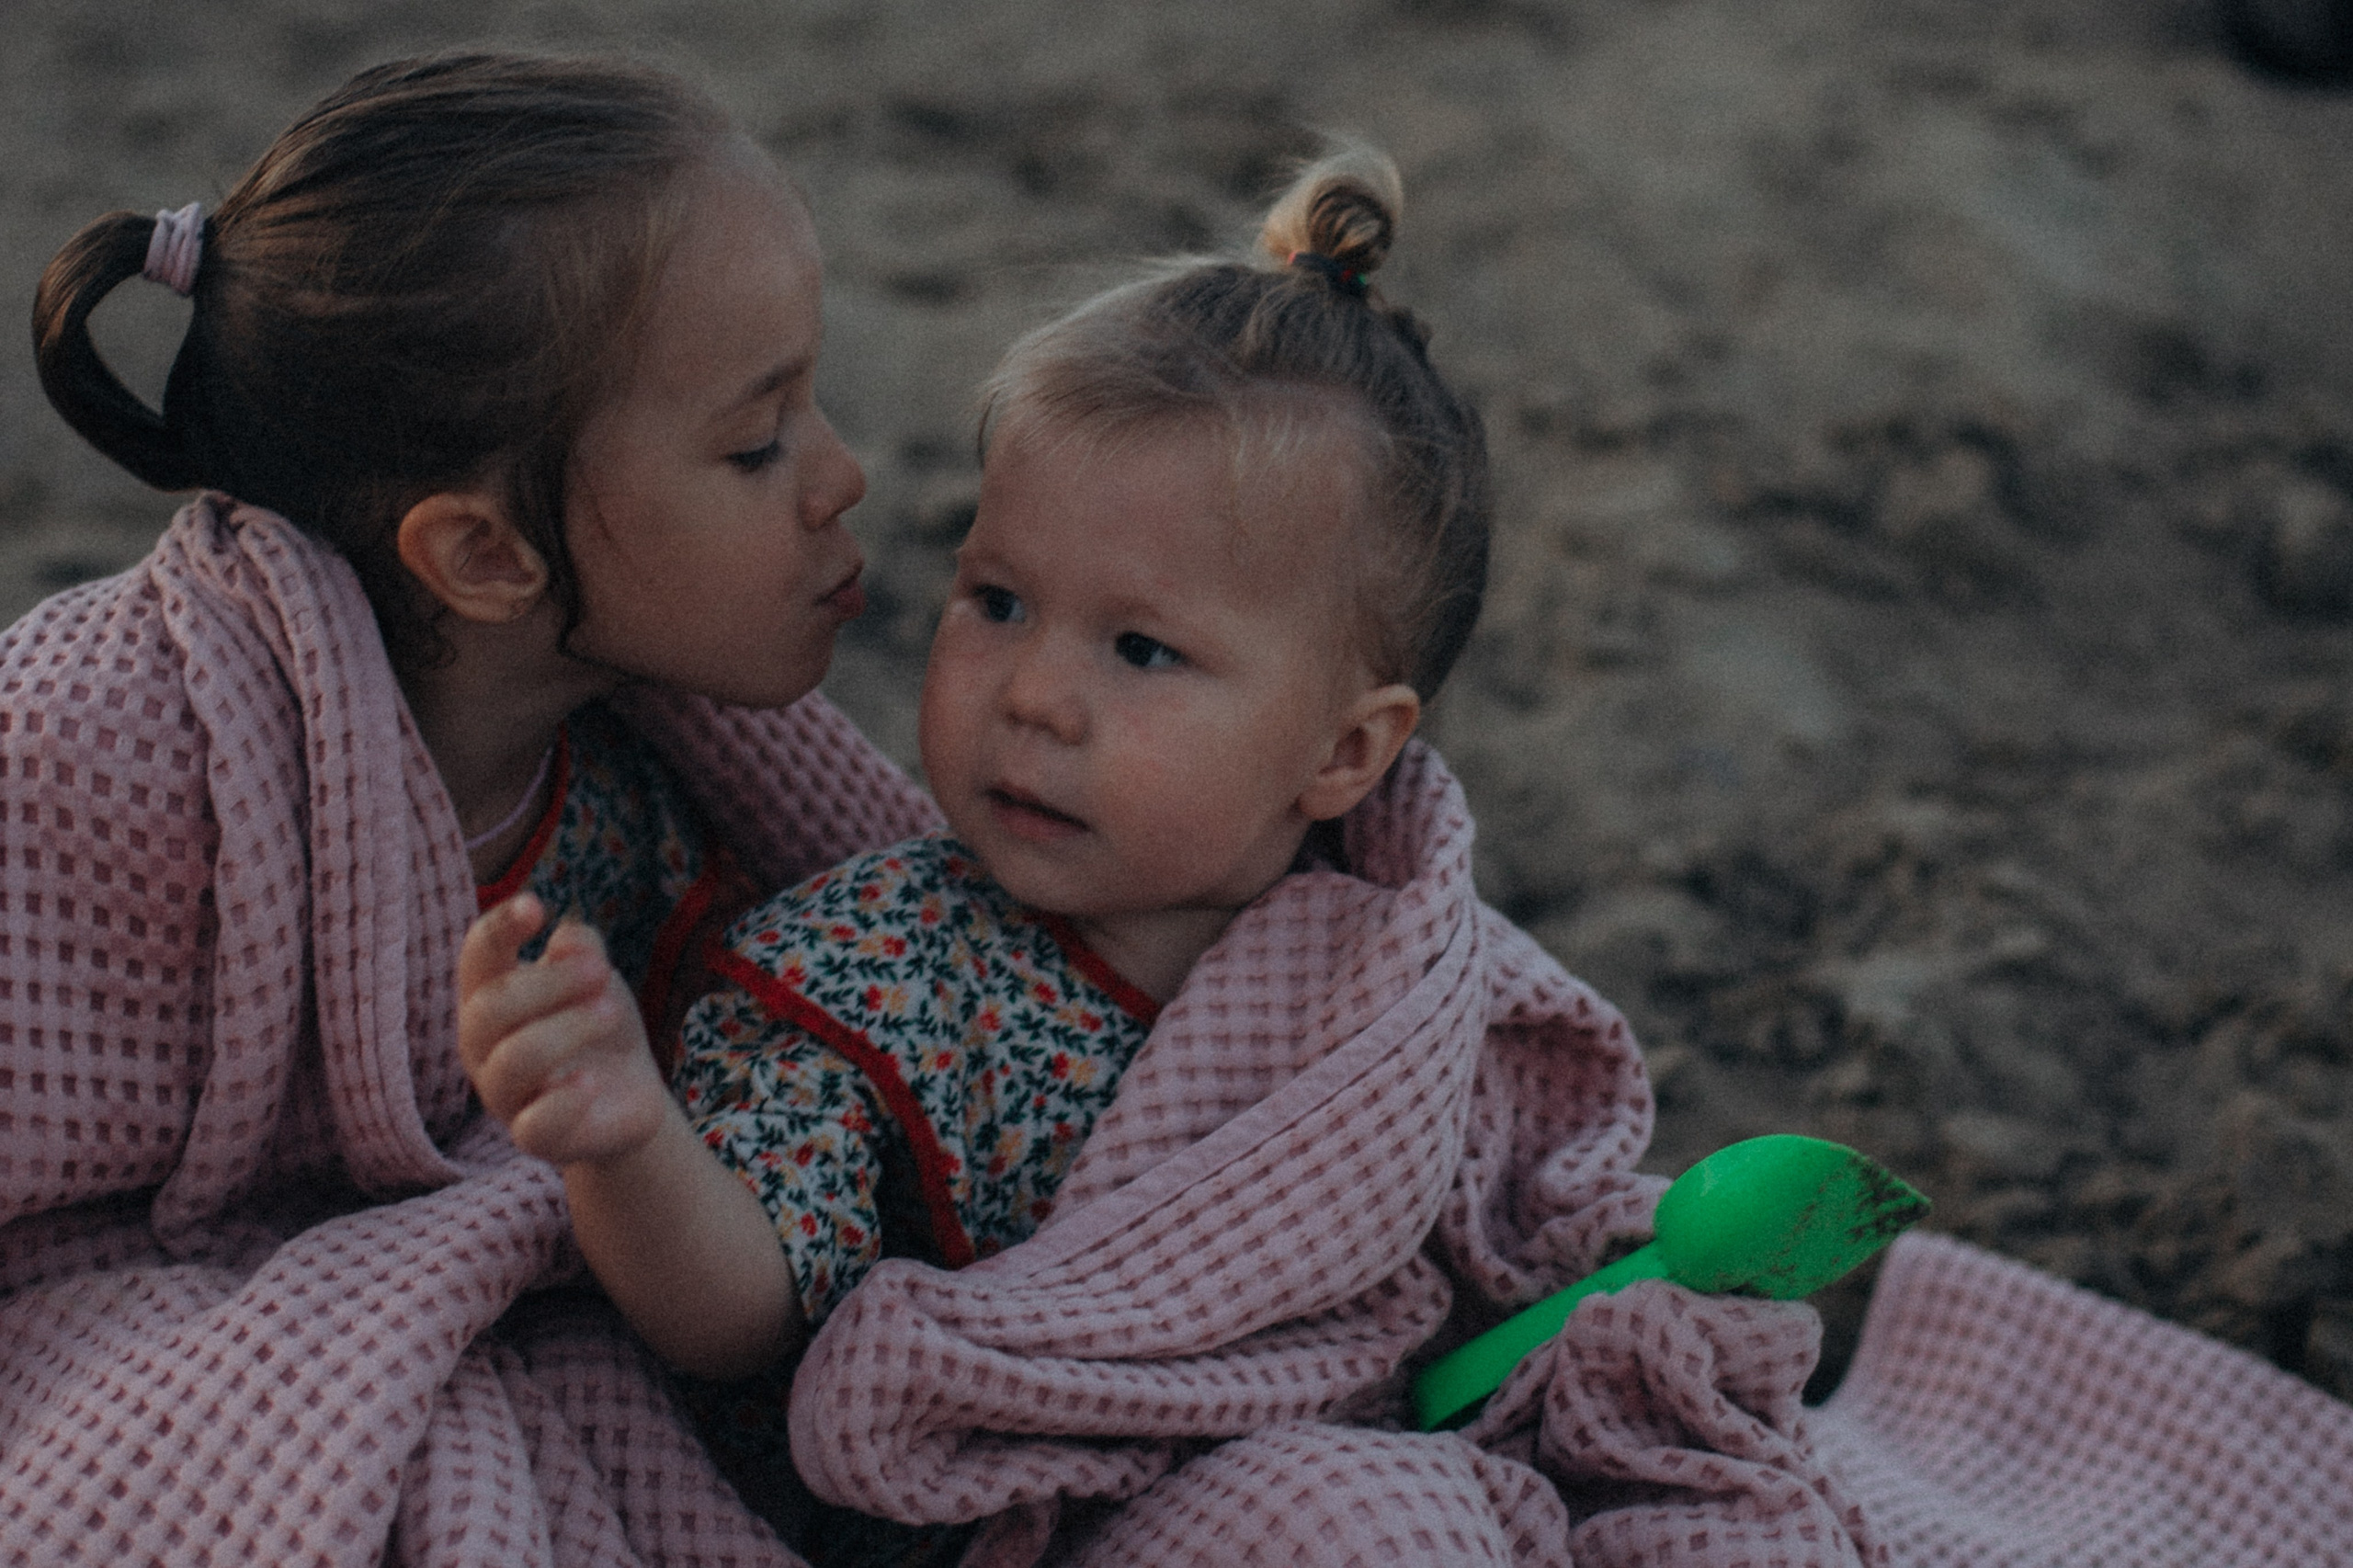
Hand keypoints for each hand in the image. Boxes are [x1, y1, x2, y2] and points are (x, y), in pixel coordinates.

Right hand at [458, 893, 668, 1167]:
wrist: (628, 1095)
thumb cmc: (598, 1024)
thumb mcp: (598, 977)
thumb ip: (581, 950)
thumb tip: (566, 939)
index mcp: (489, 998)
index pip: (477, 958)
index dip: (498, 929)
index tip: (535, 907)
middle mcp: (483, 1048)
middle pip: (491, 1008)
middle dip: (550, 983)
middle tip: (602, 972)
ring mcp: (504, 1097)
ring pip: (514, 1060)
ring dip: (569, 1028)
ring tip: (611, 1012)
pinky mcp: (538, 1139)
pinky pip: (535, 1125)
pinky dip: (565, 1099)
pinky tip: (591, 1080)